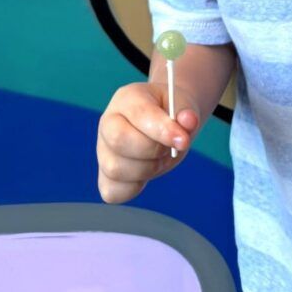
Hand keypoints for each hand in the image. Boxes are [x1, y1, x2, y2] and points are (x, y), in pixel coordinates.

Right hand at [96, 82, 198, 202]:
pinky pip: (113, 192)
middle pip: (119, 141)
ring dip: (148, 169)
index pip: (139, 114)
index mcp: (127, 98)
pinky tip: (147, 171)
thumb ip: (186, 112)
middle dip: (152, 150)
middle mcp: (108, 123)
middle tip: (170, 149)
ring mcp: (103, 150)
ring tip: (161, 157)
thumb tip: (189, 122)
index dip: (162, 130)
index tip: (183, 140)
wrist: (165, 122)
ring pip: (115, 170)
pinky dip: (134, 188)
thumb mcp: (183, 105)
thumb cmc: (171, 112)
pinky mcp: (105, 176)